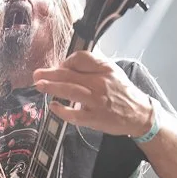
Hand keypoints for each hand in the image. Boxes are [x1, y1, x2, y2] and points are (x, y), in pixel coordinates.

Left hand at [34, 51, 152, 137]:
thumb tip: (68, 62)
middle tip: (36, 74)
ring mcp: (97, 102)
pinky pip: (75, 114)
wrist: (139, 114)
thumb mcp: (113, 72)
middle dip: (51, 73)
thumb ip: (93, 66)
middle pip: (71, 74)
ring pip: (71, 91)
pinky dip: (62, 110)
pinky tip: (53, 106)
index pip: (81, 58)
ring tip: (39, 84)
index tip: (60, 67)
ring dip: (52, 87)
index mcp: (105, 69)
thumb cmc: (123, 92)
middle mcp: (100, 83)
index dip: (67, 61)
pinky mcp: (95, 119)